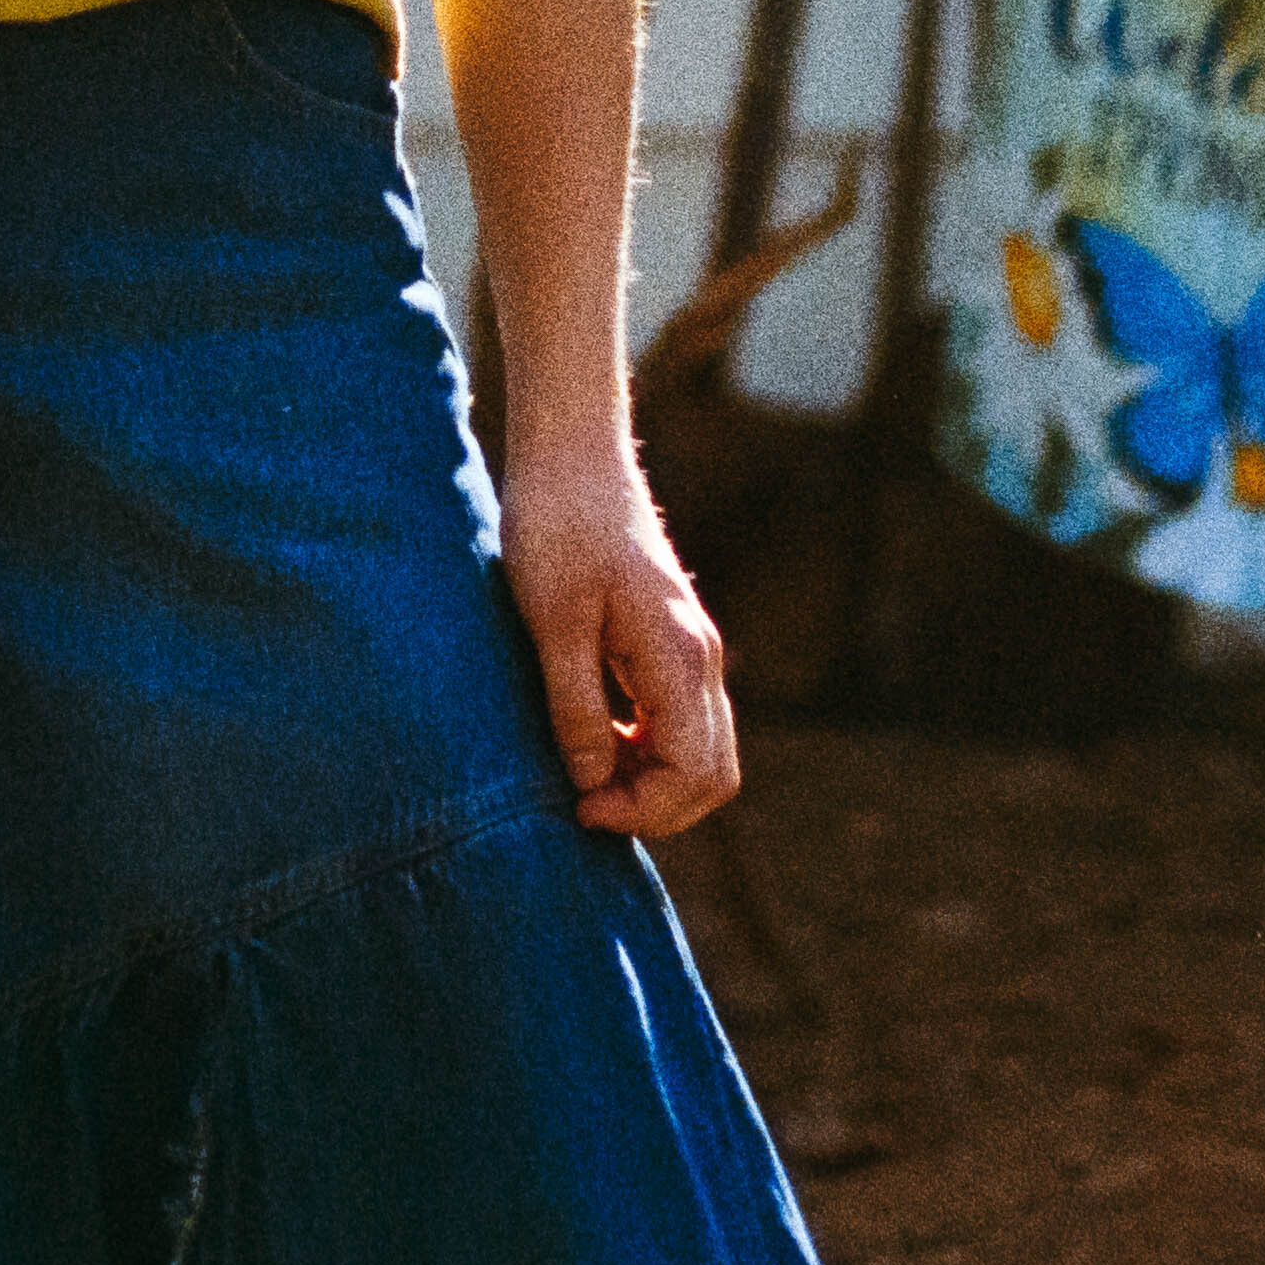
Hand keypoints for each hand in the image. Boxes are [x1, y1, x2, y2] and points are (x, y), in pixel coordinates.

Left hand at [495, 428, 746, 839]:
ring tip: (582, 771)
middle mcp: (700, 659)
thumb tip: (591, 782)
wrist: (573, 455)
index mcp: (680, 657)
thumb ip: (577, 706)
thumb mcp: (553, 623)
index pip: (695, 774)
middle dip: (655, 807)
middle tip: (585, 803)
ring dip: (650, 778)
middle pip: (712, 774)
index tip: (580, 806)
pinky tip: (594, 736)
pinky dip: (646, 748)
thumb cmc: (557, 527)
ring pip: (700, 751)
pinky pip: (678, 721)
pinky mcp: (672, 642)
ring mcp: (692, 650)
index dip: (643, 809)